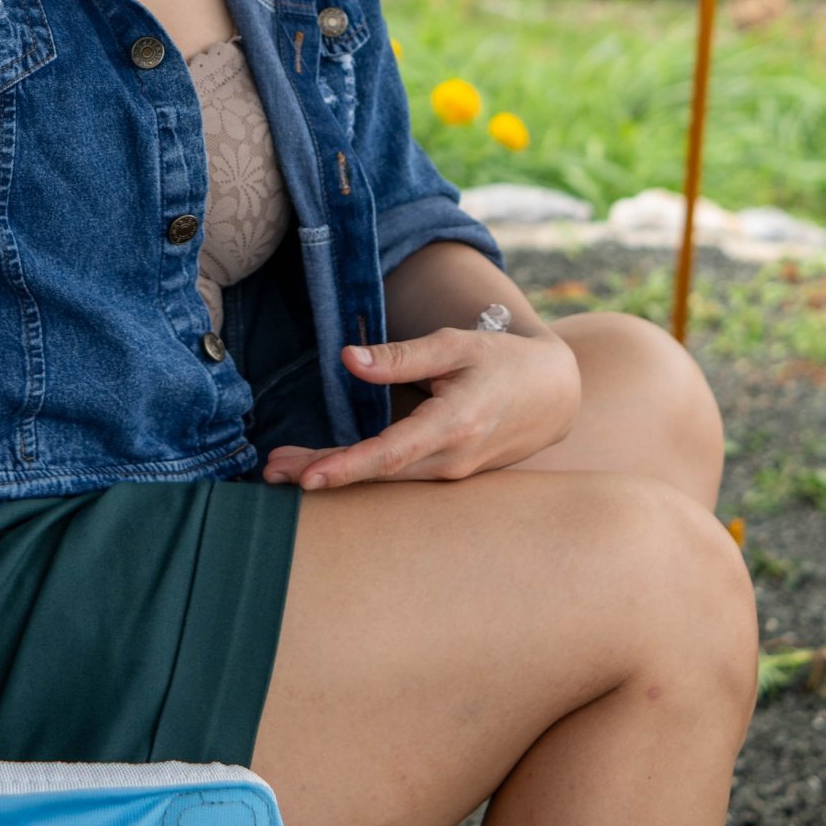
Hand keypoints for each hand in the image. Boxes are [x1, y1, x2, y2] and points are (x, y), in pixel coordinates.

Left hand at [261, 325, 580, 490]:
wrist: (554, 395)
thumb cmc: (502, 361)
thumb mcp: (455, 345)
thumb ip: (401, 356)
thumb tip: (349, 358)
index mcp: (456, 424)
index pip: (393, 453)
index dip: (349, 467)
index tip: (308, 478)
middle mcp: (453, 459)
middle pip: (378, 474)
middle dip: (322, 473)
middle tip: (270, 471)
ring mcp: (453, 474)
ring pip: (384, 480)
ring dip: (334, 474)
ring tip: (281, 469)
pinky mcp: (448, 475)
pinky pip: (397, 478)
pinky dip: (359, 472)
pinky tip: (323, 467)